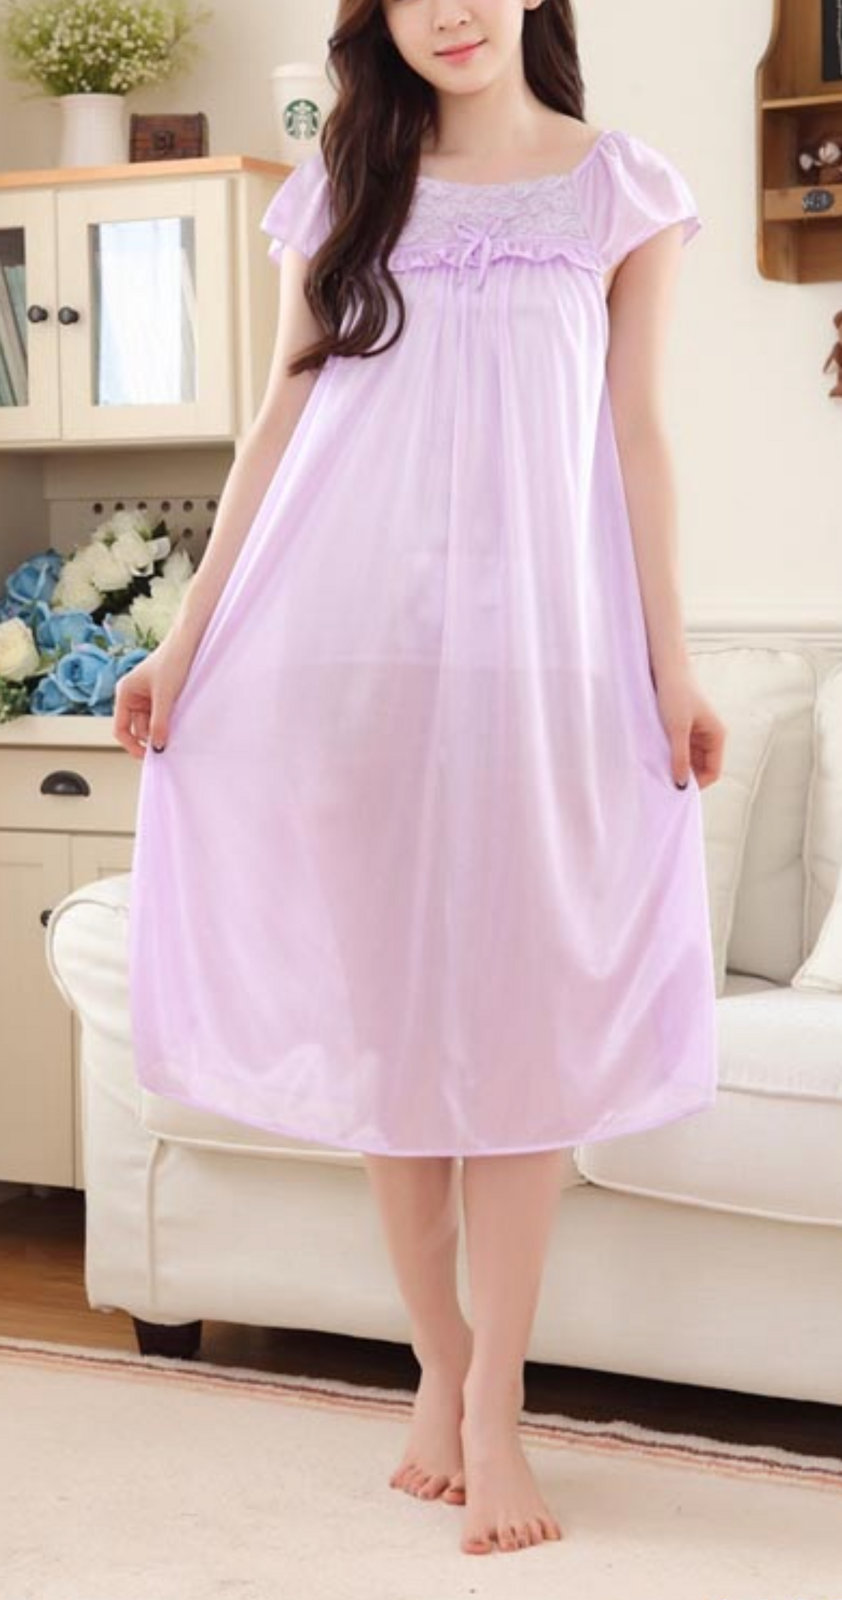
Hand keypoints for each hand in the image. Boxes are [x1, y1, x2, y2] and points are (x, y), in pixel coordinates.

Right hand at [112, 633, 197, 760]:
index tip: (147, 757)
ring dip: (161, 729)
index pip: (121, 728)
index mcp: (125, 693)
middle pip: (137, 729)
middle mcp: (132, 696)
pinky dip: (168, 722)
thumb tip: (157, 747)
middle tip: (167, 747)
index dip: (131, 745)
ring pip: (151, 724)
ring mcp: (146, 698)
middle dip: (151, 737)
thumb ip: (160, 722)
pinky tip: (178, 723)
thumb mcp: (165, 696)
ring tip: (175, 729)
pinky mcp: (160, 697)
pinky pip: (161, 717)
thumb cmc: (172, 661)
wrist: (188, 643)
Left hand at [653, 668, 726, 790]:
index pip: (713, 772)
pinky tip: (656, 756)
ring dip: (676, 765)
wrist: (666, 669)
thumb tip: (681, 785)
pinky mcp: (684, 729)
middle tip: (663, 782)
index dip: (696, 784)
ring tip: (658, 767)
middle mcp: (710, 737)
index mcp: (717, 736)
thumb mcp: (676, 729)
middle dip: (685, 775)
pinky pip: (680, 750)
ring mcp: (697, 734)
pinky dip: (670, 755)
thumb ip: (680, 757)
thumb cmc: (675, 694)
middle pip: (701, 768)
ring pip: (689, 760)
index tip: (675, 789)